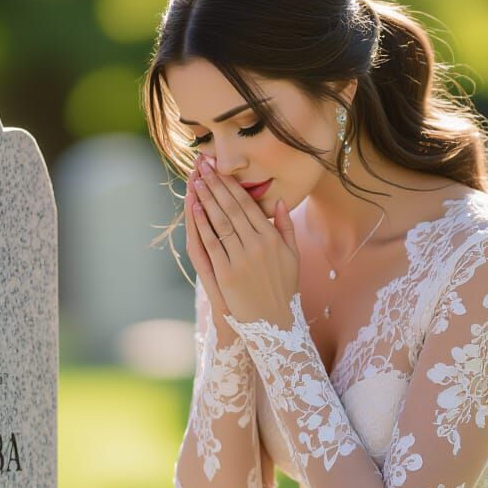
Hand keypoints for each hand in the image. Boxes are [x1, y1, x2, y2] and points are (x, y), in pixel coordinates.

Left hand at [192, 155, 299, 328]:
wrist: (272, 322)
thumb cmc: (283, 288)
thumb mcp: (292, 256)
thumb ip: (286, 227)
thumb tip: (280, 202)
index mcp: (272, 239)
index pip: (248, 205)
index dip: (232, 185)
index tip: (220, 169)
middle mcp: (257, 246)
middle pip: (232, 209)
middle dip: (216, 185)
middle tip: (203, 166)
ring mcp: (241, 259)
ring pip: (220, 222)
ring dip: (207, 199)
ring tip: (196, 180)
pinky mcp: (227, 273)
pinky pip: (212, 243)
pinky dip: (202, 224)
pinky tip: (194, 208)